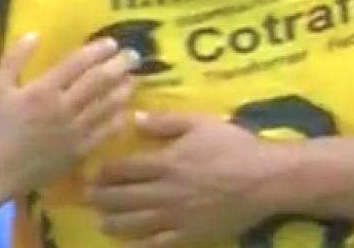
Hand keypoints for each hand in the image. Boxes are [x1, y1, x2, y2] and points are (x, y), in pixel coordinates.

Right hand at [0, 34, 136, 196]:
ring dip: (123, 90)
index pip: (78, 63)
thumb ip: (14, 58)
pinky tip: (125, 111)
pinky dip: (118, 119)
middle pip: (99, 81)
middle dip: (119, 65)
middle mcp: (63, 107)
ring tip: (134, 79)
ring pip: (107, 105)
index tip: (112, 43)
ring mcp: (75, 131)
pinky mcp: (80, 151)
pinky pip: (105, 132)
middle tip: (133, 56)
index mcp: (43, 89)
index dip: (97, 50)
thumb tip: (35, 34)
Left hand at [90, 112, 283, 247]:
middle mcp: (165, 191)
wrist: (265, 179)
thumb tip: (133, 118)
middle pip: (122, 198)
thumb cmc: (234, 146)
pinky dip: (138, 245)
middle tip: (88, 198)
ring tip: (101, 220)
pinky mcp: (189, 235)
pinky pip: (157, 244)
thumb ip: (165, 122)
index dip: (103, 173)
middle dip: (100, 198)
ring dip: (112, 222)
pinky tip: (128, 244)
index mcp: (166, 162)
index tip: (91, 174)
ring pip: (133, 223)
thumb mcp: (200, 124)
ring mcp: (176, 216)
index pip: (123, 169)